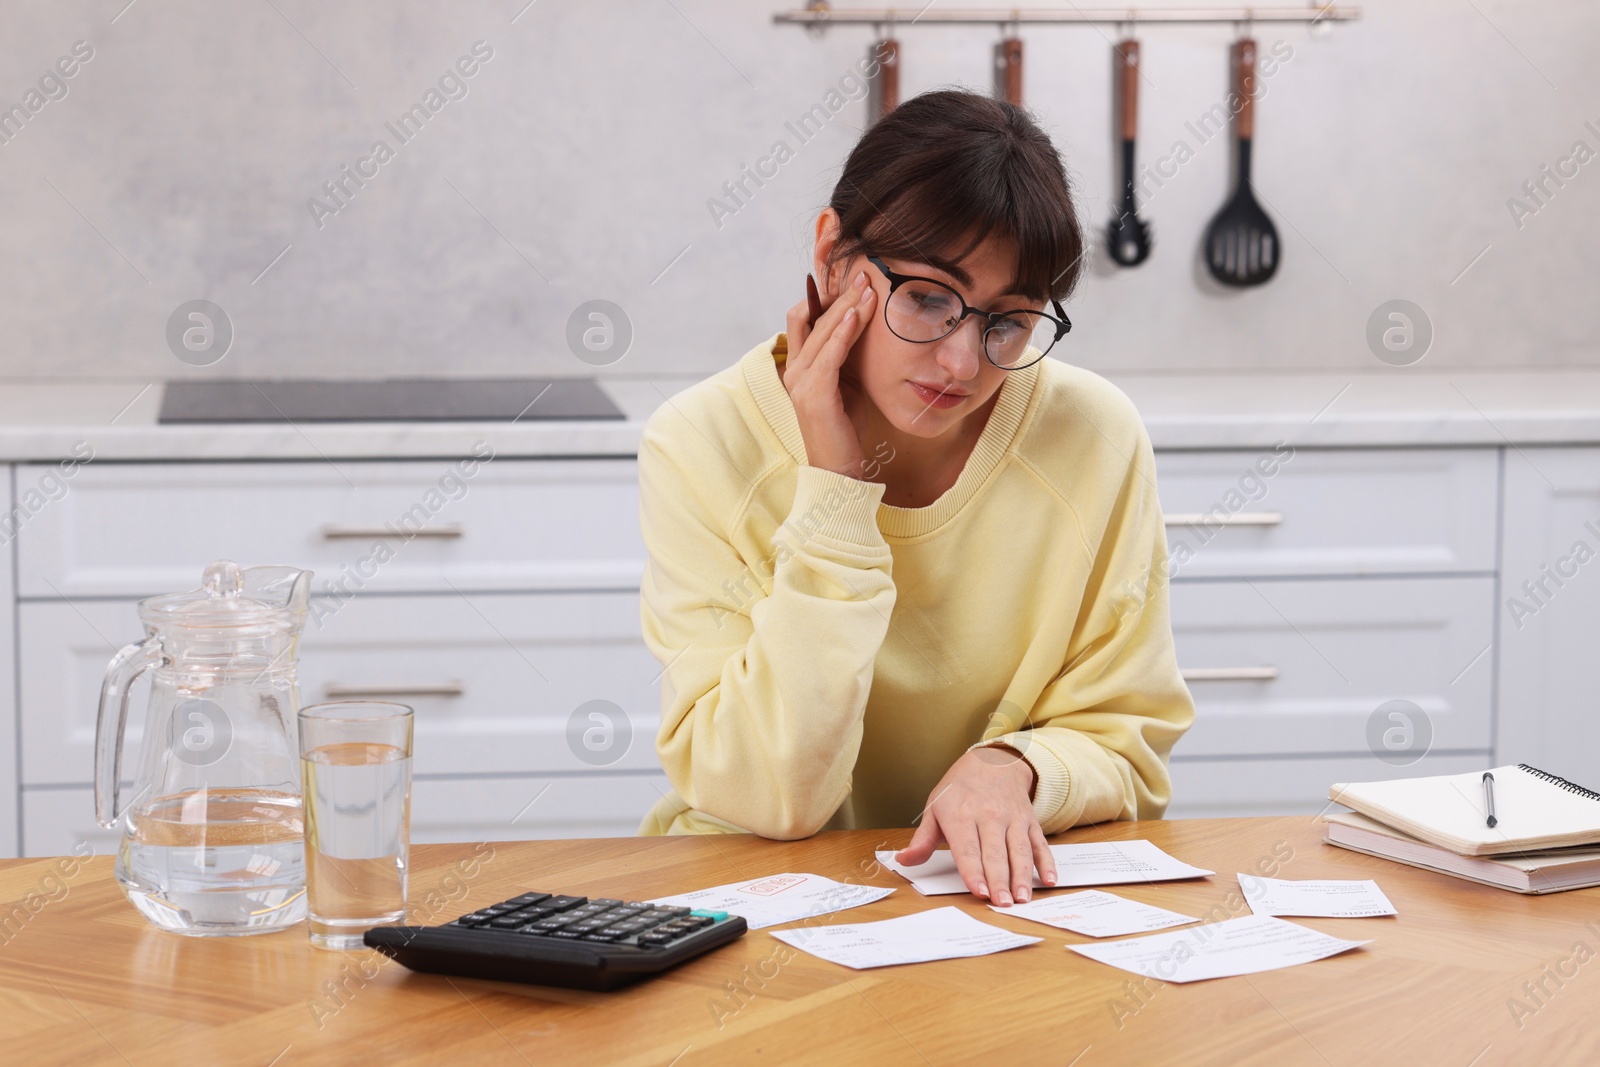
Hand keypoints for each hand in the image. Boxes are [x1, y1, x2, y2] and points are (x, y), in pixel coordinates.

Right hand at [780, 268, 875, 478]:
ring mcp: (800, 383)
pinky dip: (842, 333)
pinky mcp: (814, 395)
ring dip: (846, 308)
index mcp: (799, 367)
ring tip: (867, 289)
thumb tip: (862, 326)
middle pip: (813, 319)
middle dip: (840, 295)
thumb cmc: (845, 429)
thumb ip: (845, 357)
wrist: (839, 470)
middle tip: (863, 275)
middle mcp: (794, 371)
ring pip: (822, 333)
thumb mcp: (846, 384)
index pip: (805, 320)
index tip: (852, 281)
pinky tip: (855, 316)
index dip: (824, 298)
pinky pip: (829, 356)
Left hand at [895, 745, 1056, 905]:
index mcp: (961, 816)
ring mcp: (1013, 819)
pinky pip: (1040, 844)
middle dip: (999, 880)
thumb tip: (904, 860)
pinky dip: (1047, 862)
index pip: (968, 848)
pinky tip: (1049, 880)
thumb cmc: (959, 789)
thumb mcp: (935, 807)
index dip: (973, 871)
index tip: (979, 892)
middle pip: (995, 853)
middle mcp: (990, 816)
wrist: (992, 761)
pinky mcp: (1030, 822)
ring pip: (1020, 850)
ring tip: (1022, 898)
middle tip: (1002, 904)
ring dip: (1022, 876)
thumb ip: (923, 839)